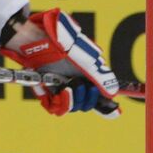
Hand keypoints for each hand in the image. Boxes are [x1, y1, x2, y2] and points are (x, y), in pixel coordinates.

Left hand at [2, 8, 120, 116]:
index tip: (114, 111)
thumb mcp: (86, 62)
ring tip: (67, 87)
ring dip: (72, 100)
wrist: (39, 41)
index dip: (106, 106)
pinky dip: (59, 101)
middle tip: (83, 87)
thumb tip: (113, 93)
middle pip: (85, 105)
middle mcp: (74, 84)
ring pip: (71, 107)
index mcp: (87, 77)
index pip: (98, 98)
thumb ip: (101, 78)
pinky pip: (54, 107)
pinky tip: (58, 90)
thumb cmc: (63, 46)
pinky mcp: (46, 92)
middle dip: (86, 99)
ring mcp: (60, 89)